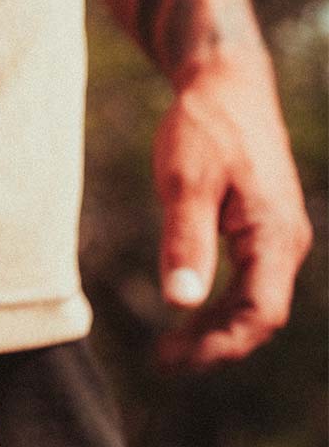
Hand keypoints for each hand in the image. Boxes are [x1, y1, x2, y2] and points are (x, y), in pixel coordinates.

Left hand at [153, 56, 311, 367]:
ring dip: (215, 330)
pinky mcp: (260, 228)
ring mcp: (276, 235)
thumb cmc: (205, 128)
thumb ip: (185, 242)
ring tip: (169, 349)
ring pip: (253, 302)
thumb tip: (181, 303)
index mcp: (273, 234)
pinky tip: (185, 314)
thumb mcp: (185, 183)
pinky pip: (247, 282)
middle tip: (163, 362)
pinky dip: (218, 305)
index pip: (260, 313)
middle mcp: (284, 240)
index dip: (221, 345)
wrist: (225, 84)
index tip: (176, 359)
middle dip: (214, 344)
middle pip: (258, 315)